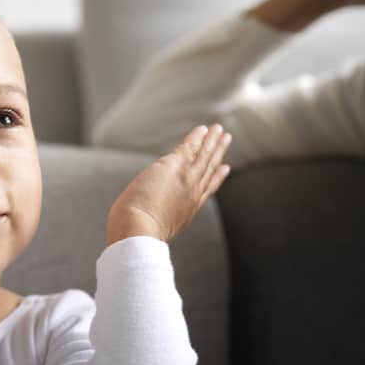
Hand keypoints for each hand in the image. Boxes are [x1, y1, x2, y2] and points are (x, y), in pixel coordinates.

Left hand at [107, 124, 230, 243]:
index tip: (225, 168)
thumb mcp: (154, 231)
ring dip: (212, 140)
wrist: (137, 231)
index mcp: (187, 210)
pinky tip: (202, 128)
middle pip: (209, 168)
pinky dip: (197, 138)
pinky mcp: (174, 166)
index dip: (217, 177)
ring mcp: (186, 179)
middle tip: (227, 139)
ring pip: (203, 155)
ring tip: (219, 128)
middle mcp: (192, 193)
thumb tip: (142, 224)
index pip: (206, 189)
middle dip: (218, 152)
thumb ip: (156, 223)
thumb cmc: (137, 235)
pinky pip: (190, 148)